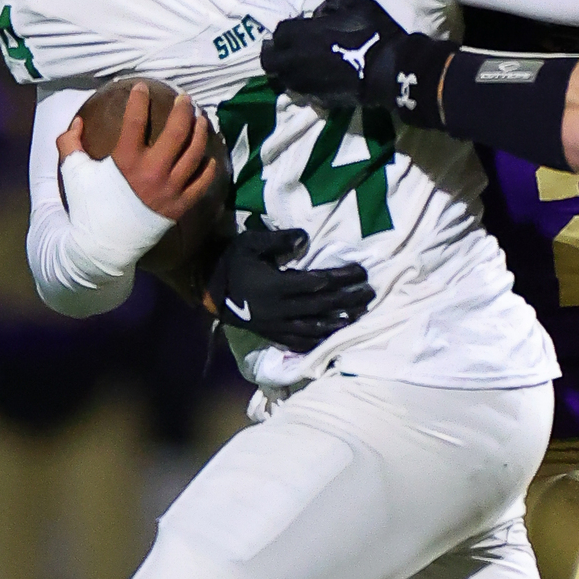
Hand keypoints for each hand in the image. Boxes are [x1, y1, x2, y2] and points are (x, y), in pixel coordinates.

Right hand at [57, 84, 218, 221]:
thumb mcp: (74, 174)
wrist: (104, 247)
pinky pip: (201, 182)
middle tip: (185, 99)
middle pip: (177, 131)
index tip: (142, 87)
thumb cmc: (89, 209)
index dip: (139, 98)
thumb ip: (69, 144)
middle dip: (183, 109)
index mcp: (126, 159)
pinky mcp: (180, 206)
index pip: (136, 119)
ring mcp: (170, 189)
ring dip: (200, 132)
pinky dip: (207, 167)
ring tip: (201, 120)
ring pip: (194, 153)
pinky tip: (208, 156)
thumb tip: (76, 123)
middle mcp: (152, 171)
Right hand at [207, 227, 374, 353]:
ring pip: (313, 327)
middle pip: (321, 305)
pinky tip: (332, 337)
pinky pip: (298, 342)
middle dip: (348, 299)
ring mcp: (276, 325)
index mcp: (275, 285)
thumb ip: (279, 240)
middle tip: (370, 294)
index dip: (342, 277)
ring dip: (337, 322)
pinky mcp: (272, 334)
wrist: (208, 289)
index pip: (317, 282)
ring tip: (357, 316)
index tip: (361, 271)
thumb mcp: (251, 242)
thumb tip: (306, 237)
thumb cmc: (233, 261)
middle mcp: (279, 308)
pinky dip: (317, 340)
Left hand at [262, 0, 451, 126]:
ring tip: (299, 65)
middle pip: (269, 61)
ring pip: (283, 78)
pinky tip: (315, 78)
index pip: (279, 32)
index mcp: (302, 34)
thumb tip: (319, 13)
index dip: (286, 30)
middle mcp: (296, 60)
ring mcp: (306, 82)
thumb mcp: (355, 3)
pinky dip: (303, 83)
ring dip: (286, 70)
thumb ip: (331, 2)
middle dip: (273, 53)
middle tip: (282, 49)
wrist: (388, 70)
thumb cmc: (372, 33)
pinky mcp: (317, 99)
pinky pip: (301, 91)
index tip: (296, 28)